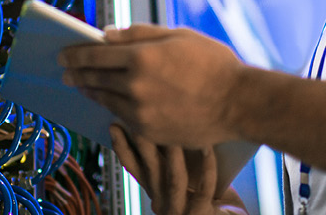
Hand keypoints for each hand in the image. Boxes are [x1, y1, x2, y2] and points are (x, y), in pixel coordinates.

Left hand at [59, 24, 243, 146]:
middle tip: (65, 72)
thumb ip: (138, 34)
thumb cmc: (213, 64)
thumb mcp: (178, 36)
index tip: (63, 54)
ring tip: (84, 86)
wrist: (238, 103)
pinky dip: (112, 108)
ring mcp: (141, 112)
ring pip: (105, 100)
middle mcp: (135, 86)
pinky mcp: (150, 131)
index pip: (94, 54)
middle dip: (76, 73)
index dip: (75, 54)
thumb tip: (106, 34)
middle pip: (95, 79)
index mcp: (141, 57)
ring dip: (91, 92)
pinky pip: (122, 118)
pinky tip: (109, 103)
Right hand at [110, 125, 247, 214]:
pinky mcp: (201, 214)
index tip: (115, 125)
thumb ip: (174, 160)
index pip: (134, 169)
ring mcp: (180, 211)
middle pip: (151, 171)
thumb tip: (169, 124)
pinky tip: (208, 149)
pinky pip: (204, 190)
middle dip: (145, 144)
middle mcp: (162, 204)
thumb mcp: (186, 180)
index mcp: (156, 193)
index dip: (123, 148)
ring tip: (176, 130)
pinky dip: (207, 168)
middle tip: (141, 119)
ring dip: (175, 154)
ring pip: (175, 180)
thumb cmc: (210, 200)